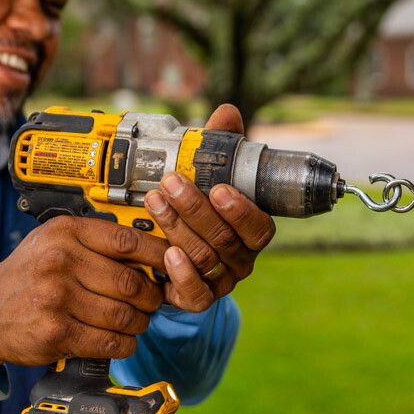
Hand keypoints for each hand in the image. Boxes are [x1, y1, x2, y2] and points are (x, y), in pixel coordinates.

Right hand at [0, 216, 167, 367]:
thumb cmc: (28, 275)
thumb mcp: (54, 242)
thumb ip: (96, 242)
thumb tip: (153, 252)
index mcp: (66, 234)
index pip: (127, 241)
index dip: (159, 255)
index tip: (172, 264)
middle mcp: (61, 261)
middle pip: (131, 282)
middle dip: (150, 297)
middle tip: (151, 302)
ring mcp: (57, 298)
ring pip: (124, 315)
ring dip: (139, 323)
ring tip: (135, 322)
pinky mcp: (57, 332)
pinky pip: (109, 342)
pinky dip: (124, 344)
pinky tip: (121, 340)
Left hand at [143, 104, 276, 311]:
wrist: (175, 258)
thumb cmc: (201, 212)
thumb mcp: (209, 177)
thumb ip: (219, 148)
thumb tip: (226, 114)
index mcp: (252, 232)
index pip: (259, 227)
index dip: (242, 210)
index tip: (219, 188)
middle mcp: (240, 259)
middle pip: (224, 239)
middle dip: (195, 208)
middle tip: (171, 182)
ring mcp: (219, 281)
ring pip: (204, 258)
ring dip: (177, 228)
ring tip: (154, 201)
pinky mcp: (196, 299)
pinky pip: (195, 295)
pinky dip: (182, 275)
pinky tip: (167, 254)